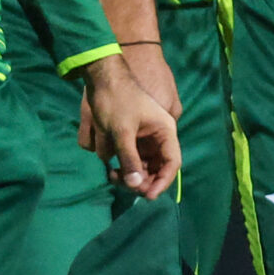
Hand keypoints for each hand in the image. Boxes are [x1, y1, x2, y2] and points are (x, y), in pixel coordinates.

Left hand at [79, 50, 180, 197]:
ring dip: (131, 175)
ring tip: (113, 176)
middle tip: (125, 185)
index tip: (148, 195)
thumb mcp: (122, 131)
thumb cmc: (116, 101)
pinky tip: (110, 169)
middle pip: (157, 168)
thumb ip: (129, 158)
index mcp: (165, 131)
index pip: (172, 163)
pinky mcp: (131, 139)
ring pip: (143, 166)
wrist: (101, 79)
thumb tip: (135, 186)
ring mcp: (144, 139)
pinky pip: (131, 159)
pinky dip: (123, 167)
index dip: (162, 181)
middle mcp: (158, 137)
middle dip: (143, 180)